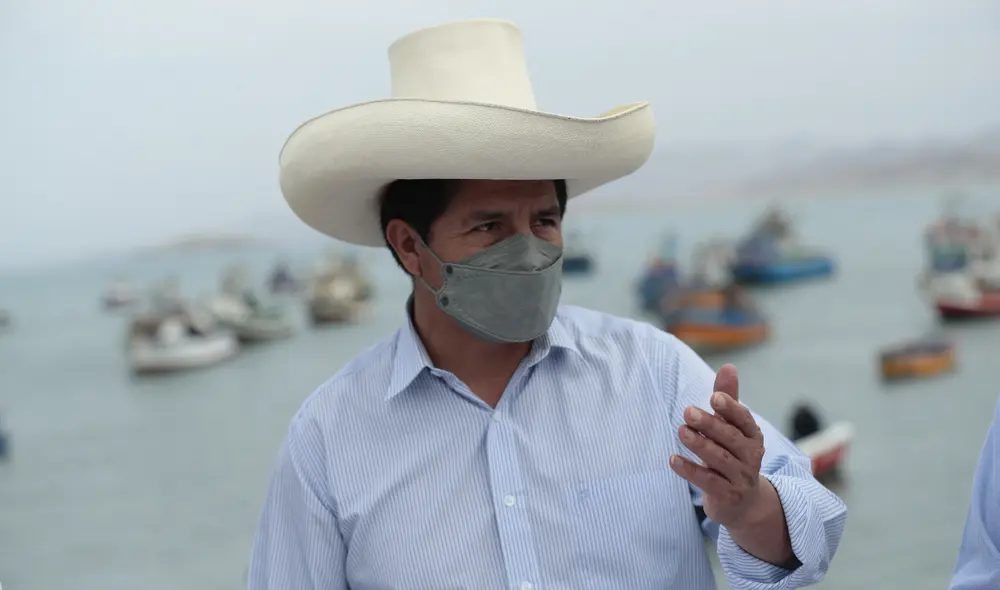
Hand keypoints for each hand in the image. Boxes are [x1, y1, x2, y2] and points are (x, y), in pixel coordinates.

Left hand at [669, 364, 766, 529]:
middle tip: (687, 411)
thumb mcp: (731, 428)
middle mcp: (751, 456)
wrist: (743, 502)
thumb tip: (728, 366)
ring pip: (720, 459)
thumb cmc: (733, 454)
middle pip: (730, 438)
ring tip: (681, 431)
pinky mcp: (727, 496)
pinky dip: (690, 471)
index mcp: (752, 436)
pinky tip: (673, 460)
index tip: (714, 397)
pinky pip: (708, 482)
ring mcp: (740, 478)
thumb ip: (728, 399)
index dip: (731, 408)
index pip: (744, 420)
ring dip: (700, 445)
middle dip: (710, 424)